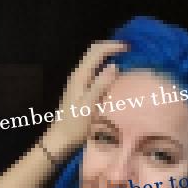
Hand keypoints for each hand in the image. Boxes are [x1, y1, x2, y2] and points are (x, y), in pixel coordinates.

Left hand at [42, 40, 128, 160]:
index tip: (128, 47)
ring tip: (122, 59)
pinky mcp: (80, 91)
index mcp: (80, 76)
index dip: (112, 46)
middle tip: (127, 50)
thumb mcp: (89, 106)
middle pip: (93, 53)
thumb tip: (114, 66)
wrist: (59, 141)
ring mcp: (78, 83)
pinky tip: (112, 77)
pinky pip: (93, 73)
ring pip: (93, 62)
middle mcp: (78, 76)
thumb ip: (100, 85)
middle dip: (109, 48)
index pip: (96, 52)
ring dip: (107, 57)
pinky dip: (104, 69)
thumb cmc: (74, 126)